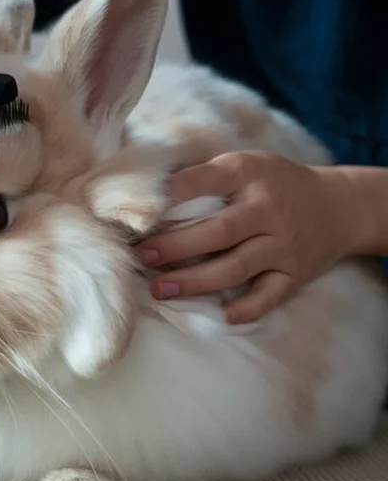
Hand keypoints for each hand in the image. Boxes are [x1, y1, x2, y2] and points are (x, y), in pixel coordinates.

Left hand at [134, 151, 359, 323]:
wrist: (339, 206)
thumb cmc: (271, 183)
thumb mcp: (243, 164)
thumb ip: (203, 176)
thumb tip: (145, 192)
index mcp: (249, 174)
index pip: (210, 179)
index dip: (177, 190)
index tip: (142, 205)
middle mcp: (267, 210)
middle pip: (219, 232)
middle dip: (176, 246)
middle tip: (141, 255)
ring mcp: (282, 245)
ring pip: (236, 267)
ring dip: (195, 281)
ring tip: (160, 289)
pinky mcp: (294, 274)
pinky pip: (269, 296)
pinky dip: (246, 309)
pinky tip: (220, 316)